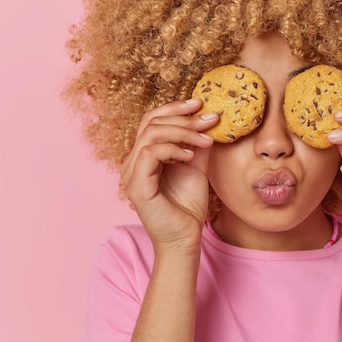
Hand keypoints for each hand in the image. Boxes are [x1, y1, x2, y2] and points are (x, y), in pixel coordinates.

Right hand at [120, 98, 217, 253]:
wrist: (185, 238)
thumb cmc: (188, 206)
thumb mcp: (197, 166)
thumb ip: (197, 144)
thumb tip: (208, 117)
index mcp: (144, 155)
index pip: (152, 120)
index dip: (175, 108)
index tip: (200, 103)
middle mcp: (133, 161)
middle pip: (151, 122)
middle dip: (183, 117)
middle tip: (210, 119)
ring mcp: (132, 173)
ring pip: (151, 134)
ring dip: (182, 132)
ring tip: (205, 140)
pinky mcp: (136, 185)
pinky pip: (150, 154)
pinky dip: (173, 149)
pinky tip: (191, 156)